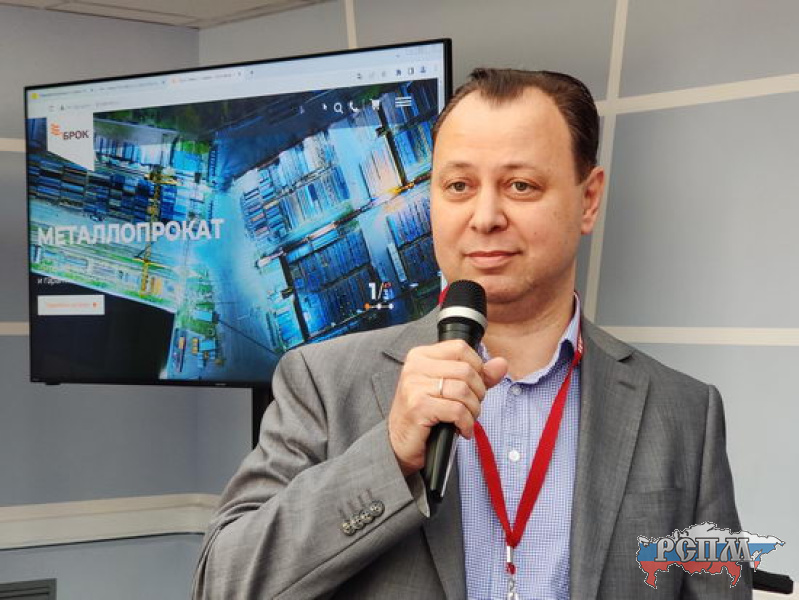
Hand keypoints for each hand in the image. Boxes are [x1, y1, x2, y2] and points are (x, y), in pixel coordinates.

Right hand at [387, 339, 507, 476]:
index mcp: (421, 355)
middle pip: (466, 370)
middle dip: (477, 393)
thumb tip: (501, 364)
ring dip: (473, 411)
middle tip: (470, 408)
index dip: (476, 368)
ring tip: (465, 420)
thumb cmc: (426, 414)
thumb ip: (477, 375)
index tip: (473, 386)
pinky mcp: (418, 406)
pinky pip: (457, 410)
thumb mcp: (451, 389)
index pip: (461, 348)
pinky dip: (466, 423)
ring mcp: (414, 386)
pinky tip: (461, 430)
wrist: (400, 443)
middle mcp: (415, 366)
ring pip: (464, 390)